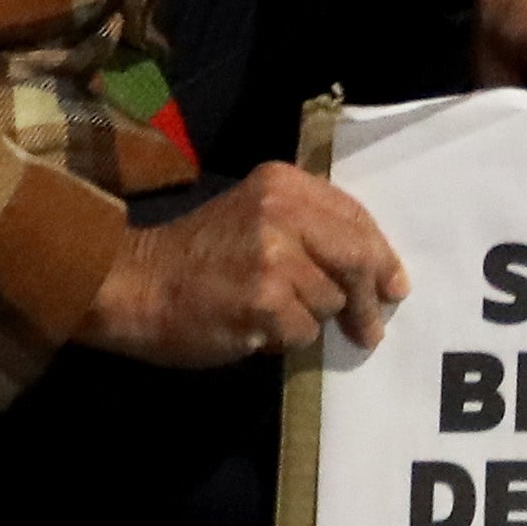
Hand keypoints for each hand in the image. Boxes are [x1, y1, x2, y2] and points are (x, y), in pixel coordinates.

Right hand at [80, 161, 408, 367]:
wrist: (134, 284)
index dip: (380, 255)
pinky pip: (303, 333)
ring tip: (272, 314)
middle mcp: (283, 212)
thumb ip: (309, 228)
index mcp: (284, 184)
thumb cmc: (196, 255)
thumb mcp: (253, 215)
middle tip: (371, 328)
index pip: (354, 217)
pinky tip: (256, 330)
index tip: (392, 283)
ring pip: (330, 302)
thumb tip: (375, 272)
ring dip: (310, 319)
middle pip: (356, 258)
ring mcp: (274, 258)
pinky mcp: (264, 302)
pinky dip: (286, 341)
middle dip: (370, 298)